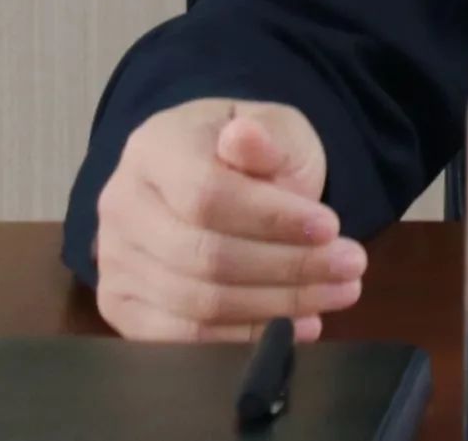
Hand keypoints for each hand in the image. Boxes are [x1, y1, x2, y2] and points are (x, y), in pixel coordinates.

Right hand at [92, 99, 368, 343]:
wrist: (207, 175)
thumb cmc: (247, 153)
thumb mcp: (271, 127)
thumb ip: (264, 137)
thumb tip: (247, 137)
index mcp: (153, 150)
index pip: (207, 195)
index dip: (272, 219)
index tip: (332, 227)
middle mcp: (121, 206)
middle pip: (205, 256)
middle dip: (288, 267)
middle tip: (352, 266)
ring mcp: (115, 261)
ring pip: (198, 303)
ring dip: (277, 307)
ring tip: (337, 294)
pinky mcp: (122, 306)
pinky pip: (182, 339)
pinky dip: (243, 339)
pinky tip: (293, 328)